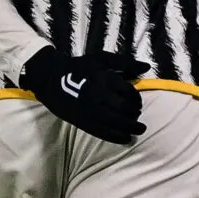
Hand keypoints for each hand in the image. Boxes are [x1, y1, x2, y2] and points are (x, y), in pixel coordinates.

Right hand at [19, 46, 148, 143]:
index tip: (138, 102)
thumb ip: (125, 63)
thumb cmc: (79, 66)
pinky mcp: (83, 121)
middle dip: (135, 114)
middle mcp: (99, 94)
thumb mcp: (102, 59)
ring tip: (138, 130)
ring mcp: (90, 110)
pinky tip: (126, 139)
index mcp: (104, 78)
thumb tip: (147, 67)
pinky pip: (103, 132)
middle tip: (138, 116)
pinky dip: (117, 137)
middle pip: (124, 108)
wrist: (51, 77)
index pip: (128, 92)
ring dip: (131, 128)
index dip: (136, 99)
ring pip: (116, 122)